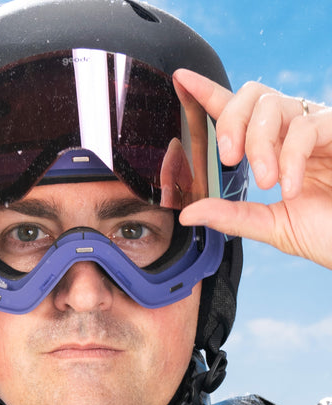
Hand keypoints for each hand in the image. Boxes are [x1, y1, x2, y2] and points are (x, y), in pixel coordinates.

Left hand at [175, 69, 331, 269]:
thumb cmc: (328, 231)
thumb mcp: (272, 226)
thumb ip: (232, 216)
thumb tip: (187, 214)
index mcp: (274, 150)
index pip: (238, 114)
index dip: (209, 93)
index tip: (182, 79)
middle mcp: (293, 133)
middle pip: (252, 95)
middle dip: (230, 121)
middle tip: (229, 157)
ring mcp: (318, 128)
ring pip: (273, 105)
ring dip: (259, 144)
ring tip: (266, 182)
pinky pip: (305, 127)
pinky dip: (290, 157)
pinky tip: (291, 186)